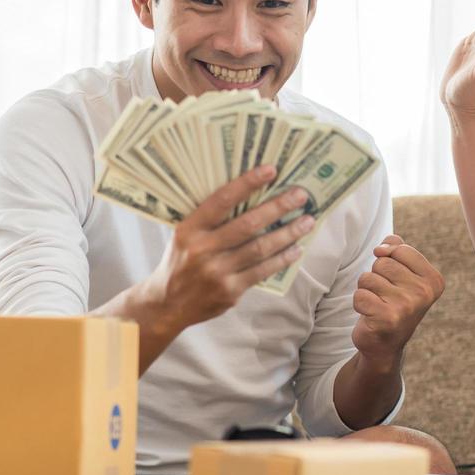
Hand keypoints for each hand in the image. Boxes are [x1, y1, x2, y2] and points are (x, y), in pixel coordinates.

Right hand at [134, 166, 315, 339]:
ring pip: (260, 248)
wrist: (168, 304)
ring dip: (288, 233)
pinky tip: (296, 249)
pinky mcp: (230, 291)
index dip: (247, 183)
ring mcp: (217, 272)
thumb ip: (209, 220)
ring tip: (307, 221)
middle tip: (300, 195)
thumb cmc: (181, 261)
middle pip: (248, 224)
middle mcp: (202, 249)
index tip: (270, 170)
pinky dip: (281, 259)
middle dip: (278, 207)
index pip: (221, 200)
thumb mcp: (184, 235)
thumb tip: (249, 195)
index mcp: (189, 229)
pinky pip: (262, 271)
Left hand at [351, 236, 444, 364]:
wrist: (385, 345)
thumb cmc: (392, 303)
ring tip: (378, 304)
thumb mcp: (402, 274)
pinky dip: (359, 303)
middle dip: (376, 276)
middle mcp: (424, 293)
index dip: (389, 260)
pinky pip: (359, 295)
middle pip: (382, 262)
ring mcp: (406, 306)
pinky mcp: (386, 318)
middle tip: (385, 296)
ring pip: (368, 277)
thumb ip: (397, 249)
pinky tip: (371, 315)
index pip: (400, 249)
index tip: (396, 281)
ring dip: (367, 290)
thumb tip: (383, 246)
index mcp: (433, 280)